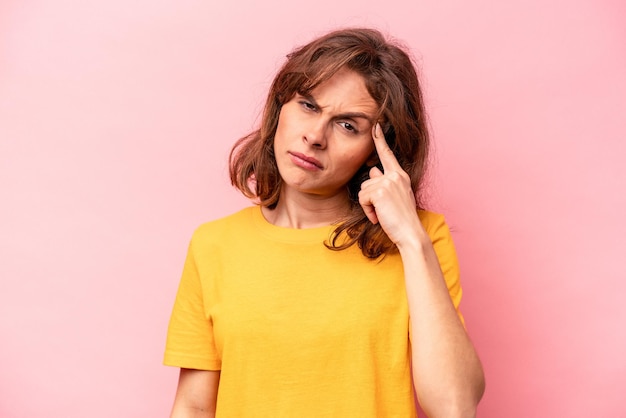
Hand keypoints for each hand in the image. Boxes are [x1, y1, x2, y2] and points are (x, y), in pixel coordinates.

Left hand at [358, 124, 422, 245]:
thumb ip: (385, 183)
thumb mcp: (396, 197)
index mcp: (400, 176)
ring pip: (364, 190)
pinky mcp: (380, 191)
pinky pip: (363, 199)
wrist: (410, 233)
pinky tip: (378, 217)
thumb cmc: (402, 219)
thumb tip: (373, 172)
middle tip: (383, 210)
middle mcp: (395, 175)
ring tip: (382, 215)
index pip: (387, 155)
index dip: (380, 140)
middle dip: (370, 198)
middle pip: (368, 181)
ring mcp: (388, 182)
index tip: (376, 125)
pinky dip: (367, 211)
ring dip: (368, 206)